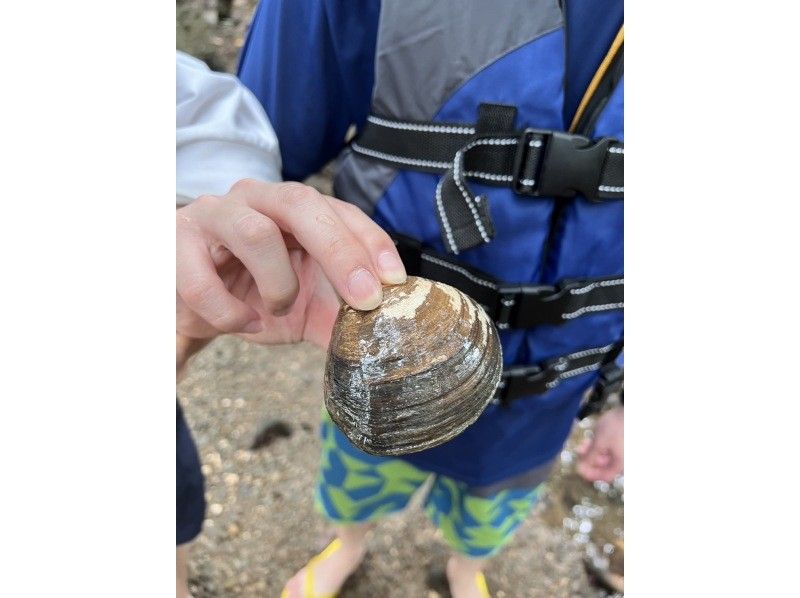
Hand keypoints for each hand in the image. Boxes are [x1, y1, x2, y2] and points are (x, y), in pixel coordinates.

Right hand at [176, 179, 405, 347]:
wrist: (185, 302)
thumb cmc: (249, 293)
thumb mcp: (304, 306)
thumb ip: (339, 315)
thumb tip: (387, 333)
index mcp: (293, 209)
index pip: (339, 209)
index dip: (370, 241)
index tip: (394, 280)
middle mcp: (256, 199)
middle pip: (302, 204)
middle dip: (341, 252)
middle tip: (364, 299)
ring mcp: (214, 215)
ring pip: (255, 233)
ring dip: (279, 284)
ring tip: (280, 311)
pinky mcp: (176, 243)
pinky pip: (204, 280)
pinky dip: (231, 312)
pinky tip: (245, 324)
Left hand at [576, 406, 622, 482]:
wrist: (633, 410)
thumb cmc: (617, 427)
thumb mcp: (600, 442)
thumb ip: (590, 456)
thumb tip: (579, 468)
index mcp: (622, 464)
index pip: (605, 475)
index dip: (590, 473)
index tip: (578, 467)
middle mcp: (626, 460)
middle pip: (606, 465)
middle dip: (590, 459)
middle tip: (578, 452)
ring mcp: (625, 451)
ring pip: (607, 456)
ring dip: (594, 451)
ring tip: (583, 444)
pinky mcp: (625, 443)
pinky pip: (612, 448)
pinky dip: (601, 446)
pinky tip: (591, 439)